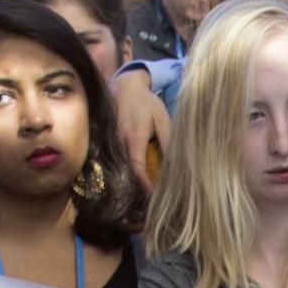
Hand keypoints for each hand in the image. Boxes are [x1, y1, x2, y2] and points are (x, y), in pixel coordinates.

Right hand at [114, 71, 170, 189]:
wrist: (126, 87)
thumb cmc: (147, 103)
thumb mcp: (162, 119)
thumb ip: (168, 140)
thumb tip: (176, 163)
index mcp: (133, 137)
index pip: (137, 167)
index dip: (144, 184)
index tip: (154, 195)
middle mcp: (120, 142)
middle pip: (127, 171)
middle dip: (138, 187)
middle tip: (152, 200)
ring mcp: (113, 142)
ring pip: (121, 168)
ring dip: (132, 180)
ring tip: (146, 193)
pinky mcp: (111, 142)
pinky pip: (118, 161)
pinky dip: (127, 171)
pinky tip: (137, 178)